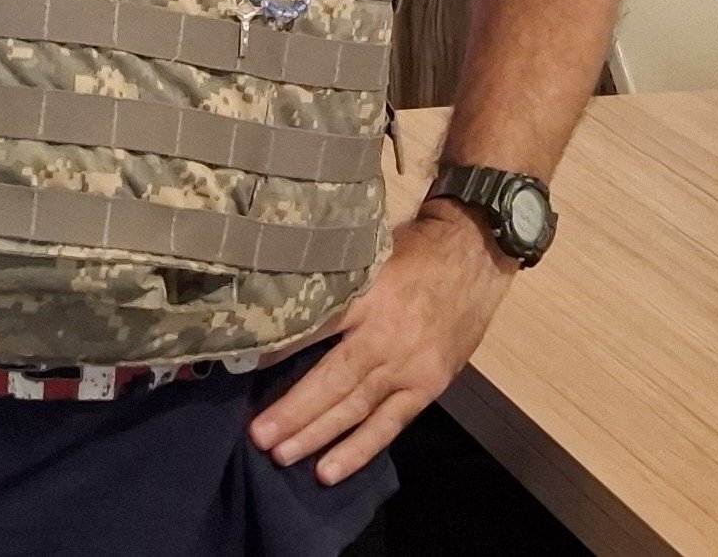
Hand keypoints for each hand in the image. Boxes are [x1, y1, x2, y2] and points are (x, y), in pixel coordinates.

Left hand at [247, 201, 517, 484]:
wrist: (473, 255)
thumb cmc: (413, 248)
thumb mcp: (367, 250)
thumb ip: (333, 278)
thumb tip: (280, 294)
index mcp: (365, 295)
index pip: (315, 328)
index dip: (280, 350)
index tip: (243, 367)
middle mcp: (384, 336)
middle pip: (332, 379)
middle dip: (293, 410)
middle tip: (258, 434)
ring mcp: (407, 366)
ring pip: (356, 407)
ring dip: (317, 434)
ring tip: (281, 454)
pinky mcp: (426, 386)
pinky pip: (388, 424)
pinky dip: (359, 449)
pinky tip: (330, 469)